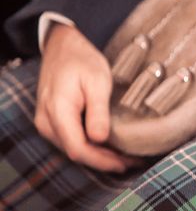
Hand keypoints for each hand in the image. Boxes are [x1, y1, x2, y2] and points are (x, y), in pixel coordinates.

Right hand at [36, 24, 137, 172]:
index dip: (102, 161)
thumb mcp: (97, 80)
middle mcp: (47, 122)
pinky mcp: (53, 121)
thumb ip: (98, 110)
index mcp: (58, 111)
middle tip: (133, 162)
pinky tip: (110, 147)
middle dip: (104, 161)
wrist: (62, 46)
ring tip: (126, 157)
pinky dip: (92, 146)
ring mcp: (48, 123)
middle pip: (76, 152)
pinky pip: (72, 140)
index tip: (124, 163)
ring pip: (74, 149)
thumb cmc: (81, 60)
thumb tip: (100, 139)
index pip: (78, 148)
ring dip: (99, 156)